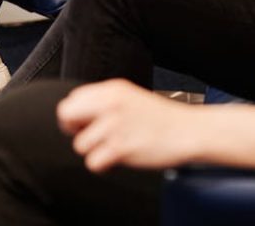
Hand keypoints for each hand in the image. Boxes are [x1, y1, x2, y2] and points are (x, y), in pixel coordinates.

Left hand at [57, 79, 192, 171]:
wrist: (187, 130)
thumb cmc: (160, 118)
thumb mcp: (130, 98)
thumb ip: (104, 101)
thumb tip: (76, 114)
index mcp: (113, 89)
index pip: (72, 99)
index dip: (75, 115)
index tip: (86, 123)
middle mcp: (111, 103)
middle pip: (66, 116)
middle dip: (75, 130)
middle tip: (93, 136)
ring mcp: (115, 125)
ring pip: (79, 144)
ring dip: (94, 150)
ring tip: (113, 146)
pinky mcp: (121, 147)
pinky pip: (93, 162)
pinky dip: (103, 164)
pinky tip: (119, 156)